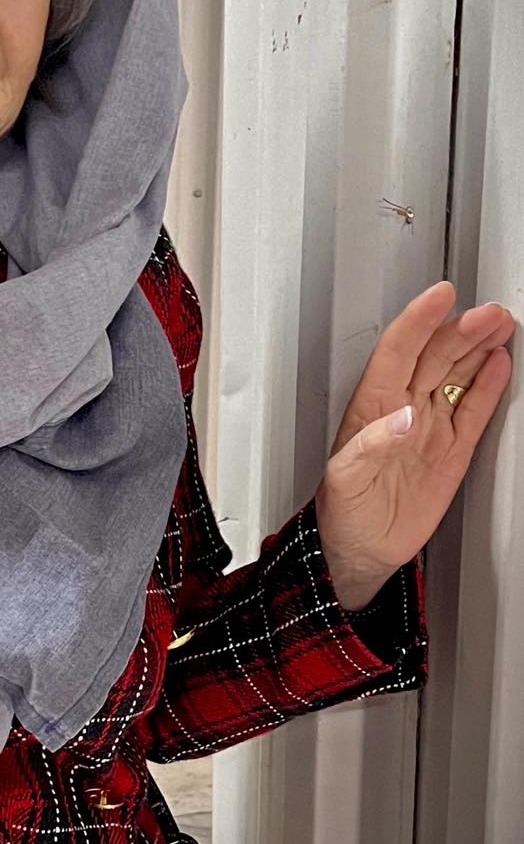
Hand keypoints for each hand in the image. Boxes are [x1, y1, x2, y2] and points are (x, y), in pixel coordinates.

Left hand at [315, 280, 513, 609]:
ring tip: (500, 324)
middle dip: (461, 330)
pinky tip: (499, 363)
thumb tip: (401, 418)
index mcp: (372, 406)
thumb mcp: (346, 477)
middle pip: (435, 357)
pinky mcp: (452, 450)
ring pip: (457, 375)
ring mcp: (430, 427)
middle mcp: (403, 409)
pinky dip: (488, 386)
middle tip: (489, 312)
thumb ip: (372, 445)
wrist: (361, 547)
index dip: (419, 321)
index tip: (439, 296)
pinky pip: (474, 410)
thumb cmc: (344, 510)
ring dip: (477, 348)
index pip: (398, 351)